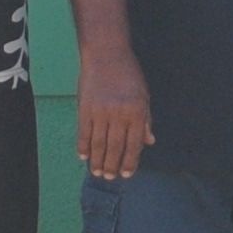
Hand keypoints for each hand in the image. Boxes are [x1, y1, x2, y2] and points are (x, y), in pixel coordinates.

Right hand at [78, 52, 155, 179]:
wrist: (107, 54)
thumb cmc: (129, 74)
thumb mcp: (144, 95)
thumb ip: (145, 120)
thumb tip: (149, 142)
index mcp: (136, 112)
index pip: (134, 144)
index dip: (130, 161)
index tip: (126, 174)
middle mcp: (119, 114)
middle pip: (115, 147)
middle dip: (112, 165)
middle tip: (109, 177)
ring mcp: (100, 111)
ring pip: (98, 143)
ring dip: (97, 161)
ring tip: (97, 172)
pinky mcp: (84, 108)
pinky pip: (83, 132)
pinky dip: (83, 146)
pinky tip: (83, 157)